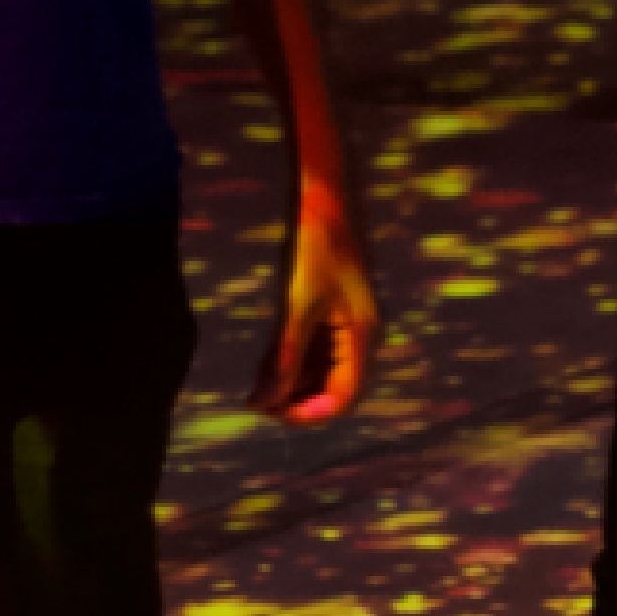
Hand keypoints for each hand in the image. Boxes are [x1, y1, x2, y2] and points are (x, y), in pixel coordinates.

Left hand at [266, 188, 379, 425]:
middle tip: (258, 401)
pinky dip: (290, 363)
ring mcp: (345, 327)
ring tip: (256, 385)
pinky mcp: (331, 316)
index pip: (343, 398)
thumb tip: (267, 401)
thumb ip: (284, 357)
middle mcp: (358, 338)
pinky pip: (313, 352)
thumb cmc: (315, 249)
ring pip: (322, 373)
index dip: (309, 413)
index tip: (272, 412)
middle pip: (333, 389)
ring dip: (291, 383)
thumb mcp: (297, 307)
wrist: (323, 201)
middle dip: (297, 400)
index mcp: (360, 337)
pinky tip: (264, 363)